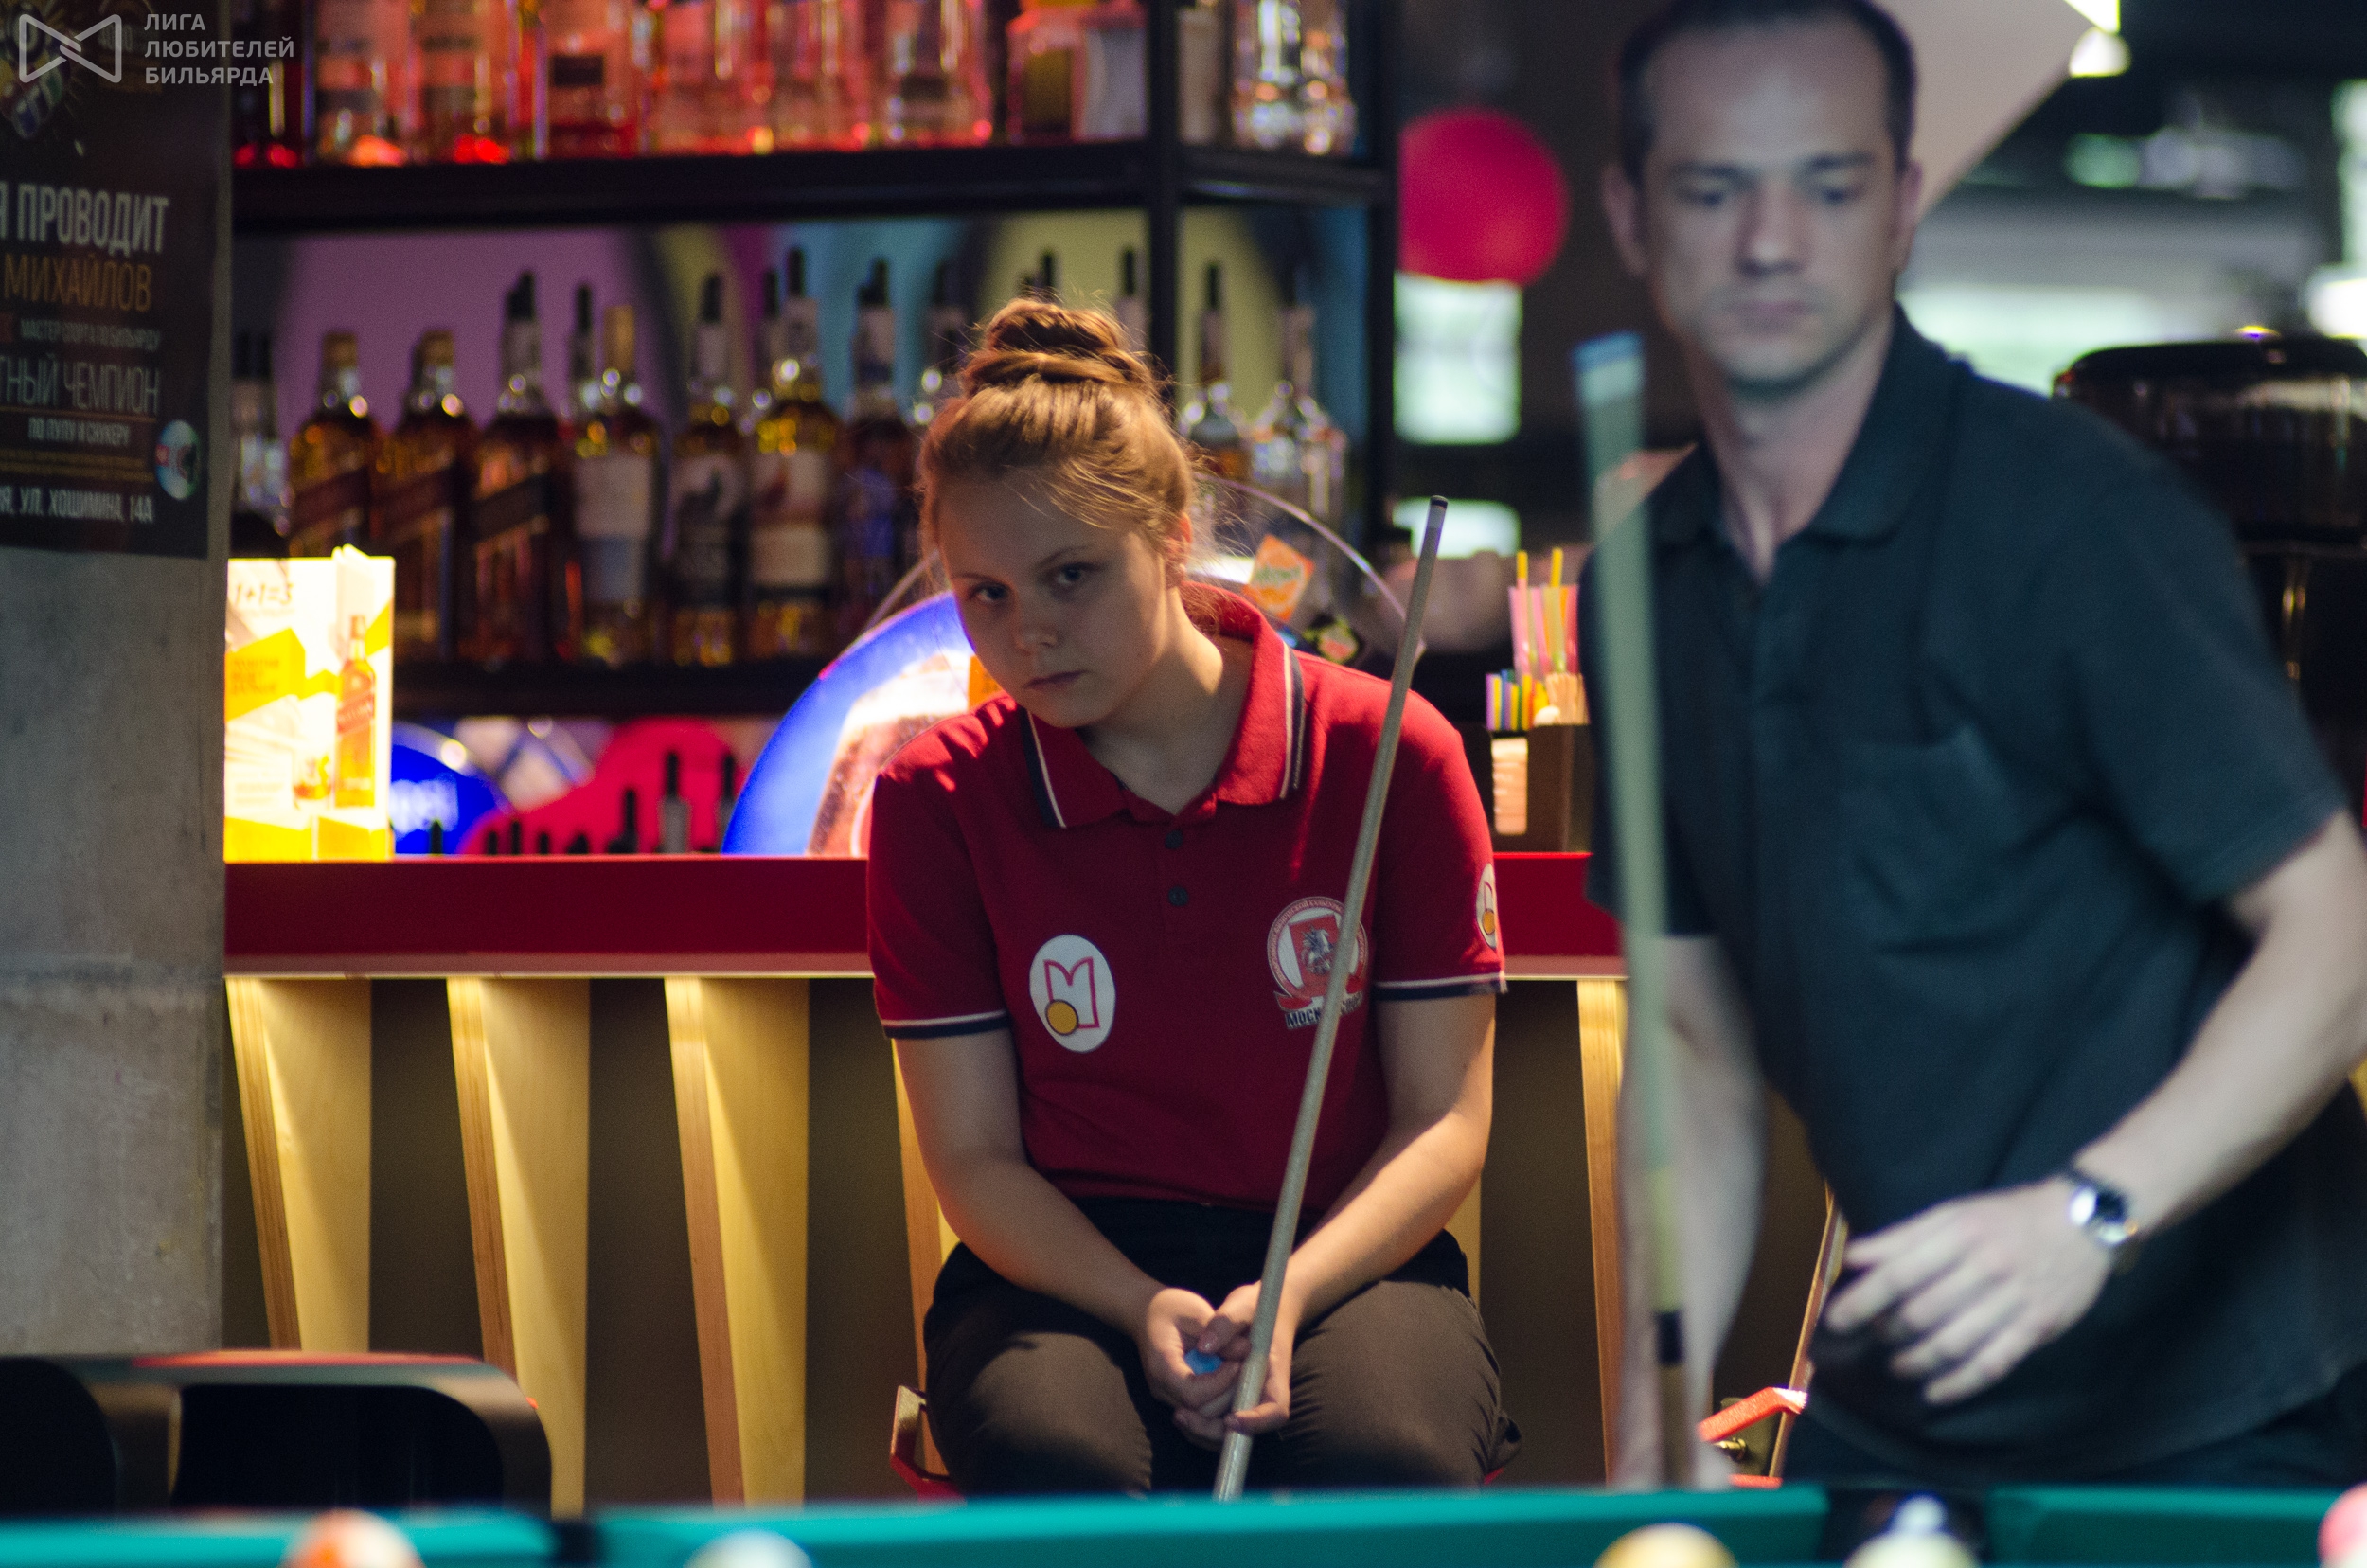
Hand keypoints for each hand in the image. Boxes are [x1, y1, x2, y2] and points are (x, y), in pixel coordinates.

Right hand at [1135, 1286, 1238, 1425]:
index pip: (1192, 1394)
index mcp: (1161, 1366)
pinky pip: (1200, 1417)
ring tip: (1239, 1378)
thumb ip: (1218, 1332)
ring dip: (1227, 1404)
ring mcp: (1169, 1397)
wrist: (1148, 1314)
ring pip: (1201, 1421)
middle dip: (1228, 1396)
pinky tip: (1233, 1388)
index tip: (1236, 1363)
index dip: (1219, 1384)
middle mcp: (1162, 1389)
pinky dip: (1220, 1409)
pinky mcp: (1178, 1400)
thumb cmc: (1172, 1309)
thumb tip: (1245, 1349)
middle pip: (1199, 1413)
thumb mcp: (1195, 1312)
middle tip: (1244, 1371)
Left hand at [1169, 1281, 1298, 1448]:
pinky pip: (1219, 1425)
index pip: (1275, 1410)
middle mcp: (1263, 1394)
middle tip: (1183, 1415)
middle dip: (1216, 1429)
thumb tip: (1205, 1347)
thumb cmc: (1255, 1306)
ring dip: (1205, 1431)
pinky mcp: (1233, 1401)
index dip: (1256, 1421)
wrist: (1262, 1310)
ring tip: (1179, 1416)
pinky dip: (1201, 1425)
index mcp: (1274, 1373)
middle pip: (1248, 1431)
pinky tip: (1181, 1411)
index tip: (1231, 1418)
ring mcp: (1248, 1400)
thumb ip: (1226, 1322)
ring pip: (1230, 1434)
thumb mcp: (1243, 1304)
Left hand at [1823, 1179, 2112, 1404]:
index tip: (1835, 1321)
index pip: (1899, 1274)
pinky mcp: (2037, 1329)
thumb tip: (1852, 1257)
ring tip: (1898, 1366)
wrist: (2083, 1221)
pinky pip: (1992, 1365)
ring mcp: (2013, 1302)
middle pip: (1922, 1314)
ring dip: (1916, 1362)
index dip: (1862, 1301)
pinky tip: (1934, 1393)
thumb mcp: (1953, 1212)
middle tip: (1876, 1338)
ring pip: (1954, 1344)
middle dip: (1889, 1333)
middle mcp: (1985, 1269)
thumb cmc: (2007, 1216)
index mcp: (1959, 1235)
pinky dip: (1959, 1385)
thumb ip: (1902, 1237)